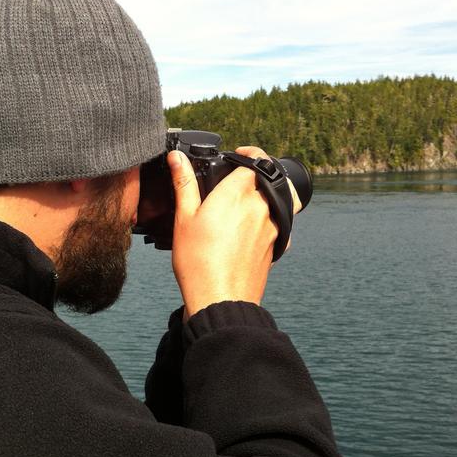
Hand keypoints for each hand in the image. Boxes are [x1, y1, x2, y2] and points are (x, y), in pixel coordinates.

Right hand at [168, 146, 297, 319]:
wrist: (221, 300)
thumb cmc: (199, 263)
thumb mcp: (184, 219)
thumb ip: (184, 184)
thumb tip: (177, 159)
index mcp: (238, 194)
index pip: (254, 161)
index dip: (246, 155)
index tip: (236, 157)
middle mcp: (260, 207)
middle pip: (267, 180)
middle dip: (253, 178)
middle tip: (233, 185)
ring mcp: (273, 226)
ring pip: (277, 200)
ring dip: (263, 198)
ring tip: (243, 207)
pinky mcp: (278, 245)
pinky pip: (279, 224)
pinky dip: (269, 221)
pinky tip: (250, 232)